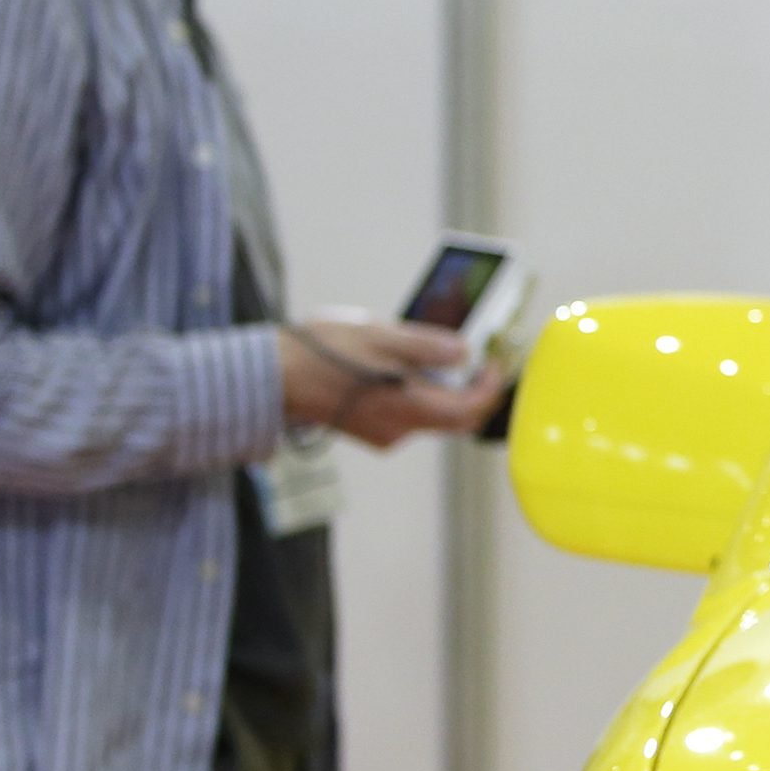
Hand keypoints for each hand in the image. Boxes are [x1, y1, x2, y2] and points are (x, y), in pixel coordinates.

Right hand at [278, 321, 507, 449]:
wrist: (273, 378)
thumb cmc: (324, 354)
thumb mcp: (383, 338)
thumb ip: (429, 347)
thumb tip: (465, 353)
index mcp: (410, 409)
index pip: (470, 410)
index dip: (490, 387)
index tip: (496, 362)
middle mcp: (400, 430)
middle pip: (453, 417)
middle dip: (470, 389)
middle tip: (476, 358)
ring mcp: (381, 433)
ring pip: (429, 414)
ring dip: (439, 387)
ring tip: (429, 353)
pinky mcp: (366, 429)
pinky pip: (404, 413)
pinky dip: (414, 392)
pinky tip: (399, 366)